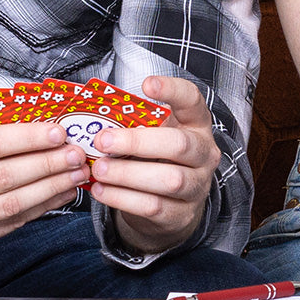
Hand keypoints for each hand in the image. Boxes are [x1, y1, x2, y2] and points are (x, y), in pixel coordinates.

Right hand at [0, 120, 91, 250]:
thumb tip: (50, 132)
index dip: (29, 139)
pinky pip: (8, 224)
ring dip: (51, 190)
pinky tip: (58, 194)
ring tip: (76, 175)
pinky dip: (39, 209)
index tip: (59, 132)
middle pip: (4, 179)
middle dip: (48, 166)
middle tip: (77, 155)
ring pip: (10, 206)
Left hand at [86, 75, 219, 253]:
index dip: (172, 90)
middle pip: (178, 144)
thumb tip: (96, 120)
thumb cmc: (158, 158)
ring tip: (99, 169)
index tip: (146, 84)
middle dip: (138, 142)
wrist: (173, 205)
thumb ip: (136, 125)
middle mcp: (203, 153)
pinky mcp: (182, 214)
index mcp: (196, 124)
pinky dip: (123, 198)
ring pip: (168, 179)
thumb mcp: (155, 134)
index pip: (192, 100)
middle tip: (103, 140)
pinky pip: (153, 206)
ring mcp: (197, 185)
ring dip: (127, 174)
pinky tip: (101, 190)